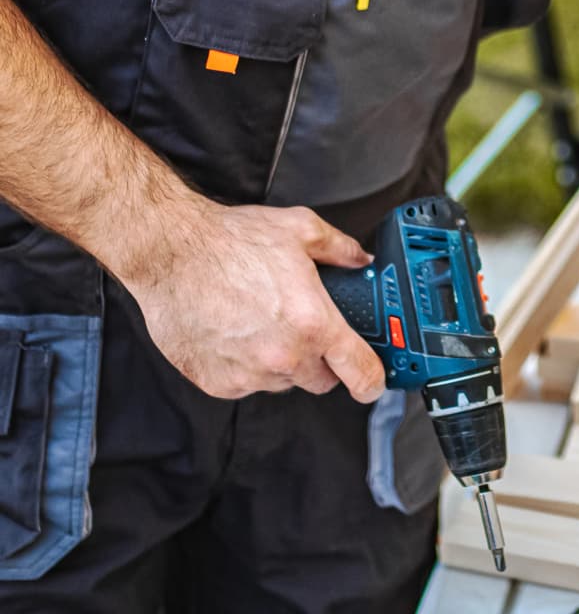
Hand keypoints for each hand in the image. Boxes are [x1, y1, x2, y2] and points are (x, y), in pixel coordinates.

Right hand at [118, 198, 385, 402]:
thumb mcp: (300, 230)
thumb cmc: (230, 241)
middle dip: (319, 359)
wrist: (171, 252)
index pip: (361, 373)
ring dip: (281, 362)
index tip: (373, 380)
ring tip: (260, 321)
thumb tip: (360, 260)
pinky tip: (235, 332)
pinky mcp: (218, 383)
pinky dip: (246, 366)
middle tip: (302, 327)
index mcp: (313, 324)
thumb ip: (340, 249)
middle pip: (322, 380)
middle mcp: (285, 357)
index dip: (373, 379)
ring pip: (283, 382)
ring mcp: (250, 375)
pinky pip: (247, 384)